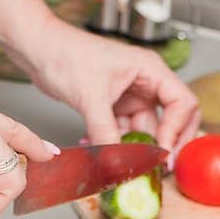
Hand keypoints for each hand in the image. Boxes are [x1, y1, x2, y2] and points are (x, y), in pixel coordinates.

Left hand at [28, 23, 200, 158]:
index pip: (182, 103)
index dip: (177, 131)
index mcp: (150, 69)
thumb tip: (117, 164)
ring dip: (134, 149)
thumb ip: (105, 132)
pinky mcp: (112, 105)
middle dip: (165, 145)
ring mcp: (129, 95)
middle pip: (171, 119)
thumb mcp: (90, 96)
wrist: (37, 49)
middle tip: (159, 169)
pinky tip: (98, 152)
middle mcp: (144, 82)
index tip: (163, 153)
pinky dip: (114, 144)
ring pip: (144, 130)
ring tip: (121, 165)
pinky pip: (123, 132)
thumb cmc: (65, 54)